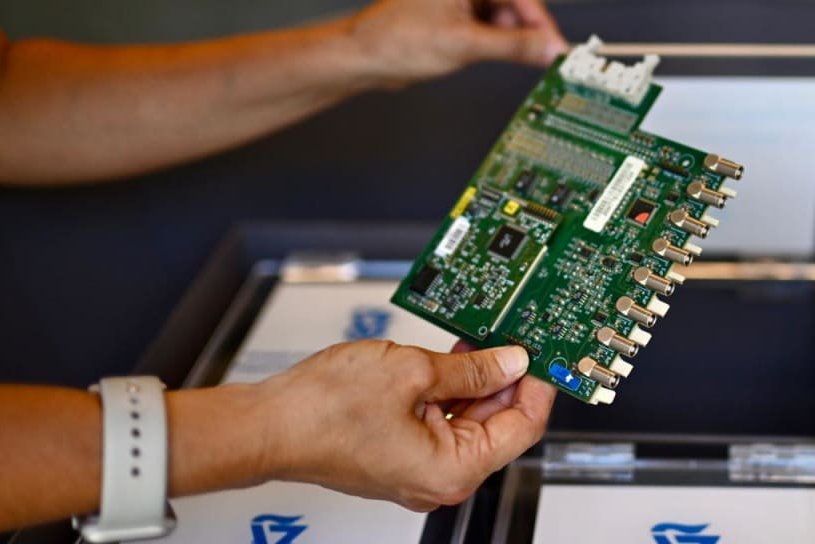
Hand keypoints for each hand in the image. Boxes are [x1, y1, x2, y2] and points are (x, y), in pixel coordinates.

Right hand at [254, 339, 555, 509]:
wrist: (268, 423)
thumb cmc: (322, 410)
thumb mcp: (413, 370)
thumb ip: (472, 368)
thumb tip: (510, 361)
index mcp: (453, 470)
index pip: (523, 426)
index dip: (538, 385)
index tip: (546, 354)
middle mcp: (441, 479)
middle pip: (498, 424)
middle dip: (507, 377)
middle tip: (515, 336)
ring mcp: (420, 468)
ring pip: (470, 420)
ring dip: (478, 380)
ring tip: (483, 339)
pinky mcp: (402, 454)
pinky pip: (442, 422)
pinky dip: (451, 390)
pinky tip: (453, 357)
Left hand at [349, 0, 567, 87]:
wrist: (363, 58)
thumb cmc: (396, 41)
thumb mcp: (465, 45)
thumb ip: (515, 46)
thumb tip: (551, 49)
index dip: (540, 20)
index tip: (558, 45)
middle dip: (523, 30)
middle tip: (543, 58)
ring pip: (502, 11)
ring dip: (507, 36)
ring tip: (498, 57)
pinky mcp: (455, 1)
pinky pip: (488, 17)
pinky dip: (494, 37)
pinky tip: (488, 52)